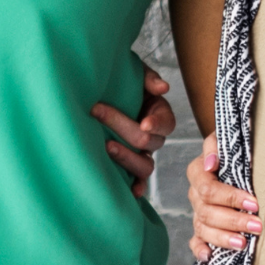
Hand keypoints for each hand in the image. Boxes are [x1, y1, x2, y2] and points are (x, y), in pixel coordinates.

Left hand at [91, 66, 175, 197]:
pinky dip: (136, 187)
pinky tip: (129, 192)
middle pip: (148, 141)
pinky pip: (137, 181)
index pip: (167, 123)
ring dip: (127, 158)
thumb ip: (149, 79)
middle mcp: (153, 136)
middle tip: (97, 111)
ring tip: (106, 147)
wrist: (100, 95)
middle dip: (123, 126)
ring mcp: (142, 154)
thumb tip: (163, 88)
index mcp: (159, 113)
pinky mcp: (129, 166)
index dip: (157, 124)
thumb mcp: (135, 72)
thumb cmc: (121, 82)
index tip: (144, 122)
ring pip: (145, 165)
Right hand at [188, 132, 260, 261]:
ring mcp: (197, 211)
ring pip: (203, 229)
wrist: (230, 156)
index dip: (230, 197)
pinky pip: (195, 241)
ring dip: (223, 238)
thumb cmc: (231, 149)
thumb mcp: (224, 138)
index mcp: (198, 172)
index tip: (254, 203)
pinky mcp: (200, 227)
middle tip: (257, 225)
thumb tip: (211, 164)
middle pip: (208, 212)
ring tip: (243, 244)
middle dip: (234, 220)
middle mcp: (195, 194)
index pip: (209, 189)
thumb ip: (215, 146)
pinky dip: (200, 250)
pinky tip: (209, 257)